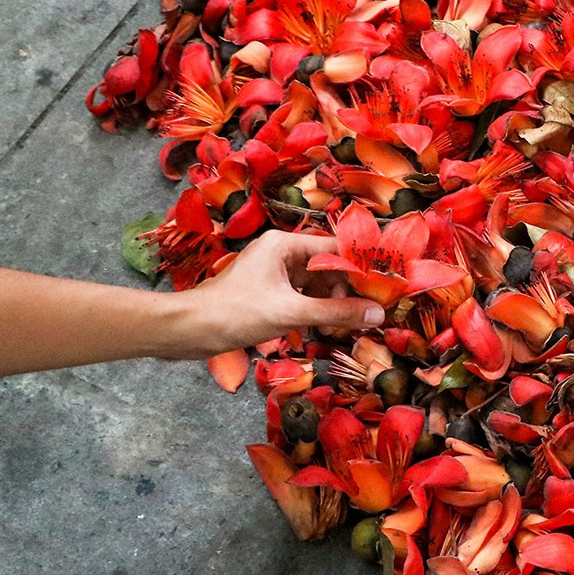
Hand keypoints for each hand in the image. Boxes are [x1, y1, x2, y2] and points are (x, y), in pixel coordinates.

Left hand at [164, 231, 384, 358]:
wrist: (189, 330)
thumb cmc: (235, 313)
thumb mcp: (291, 313)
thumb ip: (336, 312)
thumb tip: (378, 313)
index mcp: (284, 244)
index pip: (335, 247)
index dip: (361, 265)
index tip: (385, 283)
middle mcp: (280, 252)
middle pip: (327, 266)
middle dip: (344, 290)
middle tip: (362, 313)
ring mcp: (272, 272)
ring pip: (314, 284)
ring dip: (328, 304)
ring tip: (337, 327)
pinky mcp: (266, 292)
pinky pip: (300, 296)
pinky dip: (312, 311)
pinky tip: (318, 330)